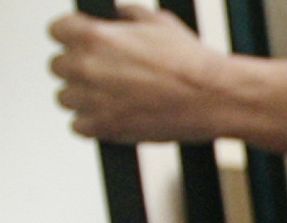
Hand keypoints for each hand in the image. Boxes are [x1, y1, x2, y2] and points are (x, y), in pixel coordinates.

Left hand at [49, 5, 226, 143]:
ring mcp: (92, 99)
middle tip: (106, 75)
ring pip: (66, 97)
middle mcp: (86, 66)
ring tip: (111, 98)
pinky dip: (93, 124)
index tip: (85, 46)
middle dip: (79, 68)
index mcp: (93, 35)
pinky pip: (79, 126)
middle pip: (59, 66)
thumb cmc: (191, 62)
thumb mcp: (159, 23)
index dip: (73, 38)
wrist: (214, 98)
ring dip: (84, 97)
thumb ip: (128, 15)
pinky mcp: (104, 128)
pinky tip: (113, 117)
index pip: (57, 31)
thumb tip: (120, 15)